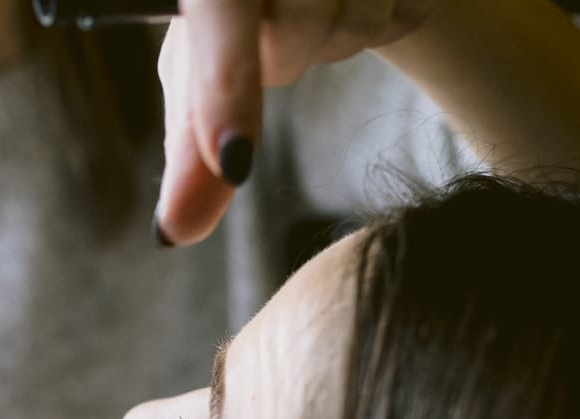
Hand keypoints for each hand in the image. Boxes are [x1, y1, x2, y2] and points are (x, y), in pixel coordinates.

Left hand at [155, 0, 431, 244]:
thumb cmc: (231, 8)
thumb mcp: (196, 65)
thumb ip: (191, 150)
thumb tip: (175, 233)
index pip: (220, 13)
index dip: (224, 91)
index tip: (231, 162)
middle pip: (294, 37)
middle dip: (282, 59)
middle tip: (267, 27)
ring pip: (354, 22)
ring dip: (333, 37)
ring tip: (309, 2)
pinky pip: (404, 8)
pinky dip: (381, 14)